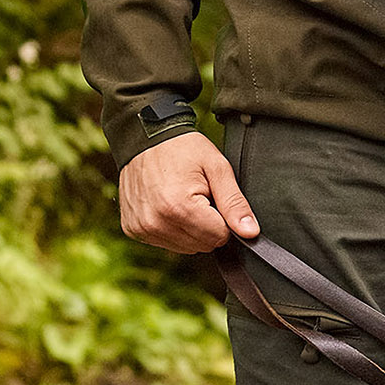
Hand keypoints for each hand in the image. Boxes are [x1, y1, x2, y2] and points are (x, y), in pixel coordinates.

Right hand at [118, 131, 257, 252]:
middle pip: (203, 245)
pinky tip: (167, 205)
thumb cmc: (183, 149)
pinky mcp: (133, 230)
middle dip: (207, 224)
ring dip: (190, 228)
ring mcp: (142, 228)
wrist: (145, 137)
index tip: (212, 197)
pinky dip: (172, 228)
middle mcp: (156, 222)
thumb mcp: (217, 168)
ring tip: (182, 199)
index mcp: (179, 208)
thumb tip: (251, 233)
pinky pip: (166, 243)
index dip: (224, 219)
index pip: (220, 237)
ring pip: (186, 247)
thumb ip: (235, 203)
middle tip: (197, 195)